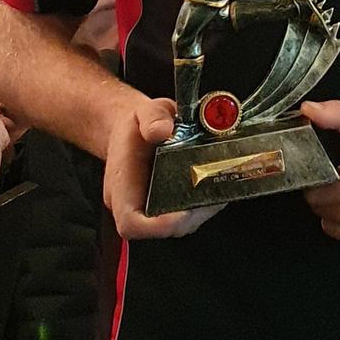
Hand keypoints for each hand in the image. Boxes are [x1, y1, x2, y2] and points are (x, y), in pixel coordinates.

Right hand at [103, 96, 224, 238]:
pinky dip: (201, 204)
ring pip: (176, 226)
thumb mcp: (146, 109)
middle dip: (189, 217)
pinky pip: (183, 215)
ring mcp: (150, 207)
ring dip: (199, 211)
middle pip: (160, 229)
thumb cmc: (136, 124)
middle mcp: (134, 203)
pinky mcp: (165, 205)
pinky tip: (214, 185)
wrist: (132, 128)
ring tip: (218, 188)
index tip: (182, 212)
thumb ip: (152, 117)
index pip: (131, 223)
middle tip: (213, 194)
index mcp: (121, 185)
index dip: (156, 226)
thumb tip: (162, 130)